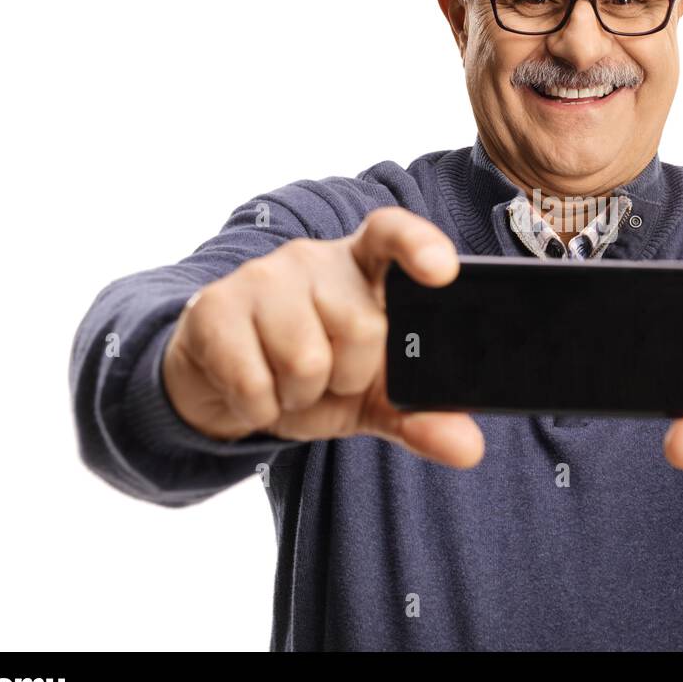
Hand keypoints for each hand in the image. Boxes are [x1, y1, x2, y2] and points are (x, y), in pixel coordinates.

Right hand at [162, 207, 483, 467]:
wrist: (226, 386)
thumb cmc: (313, 373)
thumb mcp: (371, 397)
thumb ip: (419, 416)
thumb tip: (469, 448)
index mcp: (364, 266)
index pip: (393, 233)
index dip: (420, 246)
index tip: (442, 271)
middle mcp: (315, 259)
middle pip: (361, 327)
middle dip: (348, 375)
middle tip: (327, 375)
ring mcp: (261, 277)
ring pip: (305, 359)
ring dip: (301, 395)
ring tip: (288, 381)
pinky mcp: (213, 308)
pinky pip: (253, 382)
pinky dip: (259, 408)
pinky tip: (253, 389)